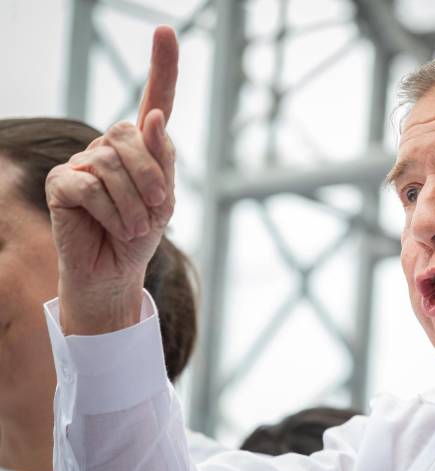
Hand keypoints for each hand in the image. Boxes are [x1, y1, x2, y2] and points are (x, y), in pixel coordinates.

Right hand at [46, 26, 178, 334]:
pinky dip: (111, 211)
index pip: (156, 100)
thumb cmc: (142, 233)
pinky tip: (113, 226)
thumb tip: (151, 118)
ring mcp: (83, 161)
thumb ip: (162, 161)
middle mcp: (111, 145)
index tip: (167, 31)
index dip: (162, 67)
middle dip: (151, 175)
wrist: (116, 270)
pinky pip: (89, 186)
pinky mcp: (61, 181)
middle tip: (158, 210)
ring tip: (135, 227)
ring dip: (133, 203)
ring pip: (112, 163)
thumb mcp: (164, 200)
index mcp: (143, 146)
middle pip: (132, 133)